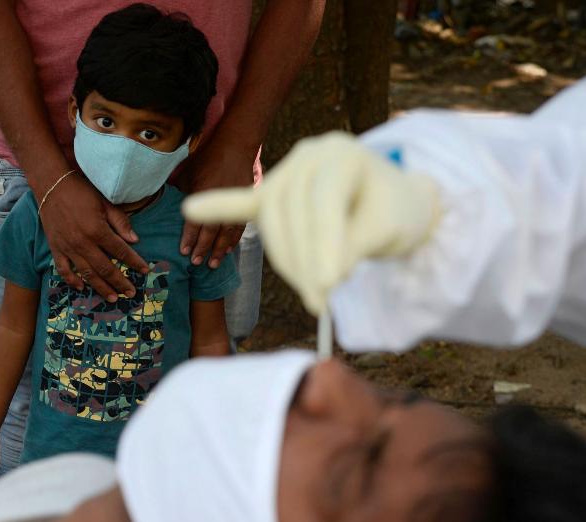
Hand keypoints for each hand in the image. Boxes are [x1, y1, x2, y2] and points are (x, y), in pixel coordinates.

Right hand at [38, 174, 149, 301]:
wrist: (51, 185)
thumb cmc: (81, 191)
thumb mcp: (105, 203)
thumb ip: (121, 222)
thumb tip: (135, 241)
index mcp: (97, 230)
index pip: (121, 251)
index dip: (135, 262)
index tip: (145, 270)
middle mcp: (83, 243)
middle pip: (106, 268)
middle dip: (120, 282)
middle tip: (131, 293)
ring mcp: (68, 247)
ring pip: (87, 274)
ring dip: (101, 288)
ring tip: (113, 298)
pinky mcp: (55, 248)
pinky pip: (64, 269)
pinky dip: (72, 281)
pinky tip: (82, 288)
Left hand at [176, 139, 255, 267]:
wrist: (235, 146)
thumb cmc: (207, 158)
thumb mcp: (188, 173)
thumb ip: (182, 193)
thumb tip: (172, 210)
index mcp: (203, 192)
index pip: (195, 220)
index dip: (189, 237)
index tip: (184, 251)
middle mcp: (220, 199)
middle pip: (212, 230)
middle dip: (203, 248)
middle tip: (197, 263)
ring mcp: (234, 201)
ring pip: (228, 232)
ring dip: (219, 249)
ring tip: (213, 263)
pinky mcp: (244, 202)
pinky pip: (240, 226)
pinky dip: (233, 240)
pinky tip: (227, 250)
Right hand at [184, 132, 440, 314]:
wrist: (392, 200)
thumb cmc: (393, 215)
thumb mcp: (386, 231)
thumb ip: (353, 248)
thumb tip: (322, 278)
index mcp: (343, 155)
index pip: (324, 201)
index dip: (324, 244)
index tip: (329, 286)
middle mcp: (310, 155)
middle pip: (291, 211)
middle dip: (304, 261)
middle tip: (322, 302)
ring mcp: (287, 171)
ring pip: (271, 218)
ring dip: (286, 261)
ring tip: (313, 295)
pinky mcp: (271, 190)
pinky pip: (244, 203)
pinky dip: (220, 208)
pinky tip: (192, 209)